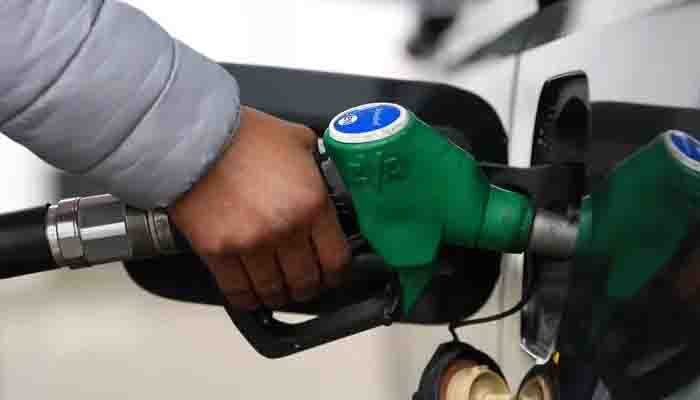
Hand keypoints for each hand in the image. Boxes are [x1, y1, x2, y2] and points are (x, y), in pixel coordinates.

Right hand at [169, 106, 349, 309]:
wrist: (194, 137)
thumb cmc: (244, 134)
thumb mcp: (298, 141)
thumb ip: (317, 169)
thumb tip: (325, 184)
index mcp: (312, 203)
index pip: (336, 259)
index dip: (336, 274)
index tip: (331, 275)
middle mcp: (286, 230)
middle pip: (305, 281)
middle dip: (307, 287)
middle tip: (304, 284)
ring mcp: (251, 244)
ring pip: (273, 291)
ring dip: (278, 295)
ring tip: (277, 290)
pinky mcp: (218, 252)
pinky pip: (237, 291)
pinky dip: (247, 298)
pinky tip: (251, 295)